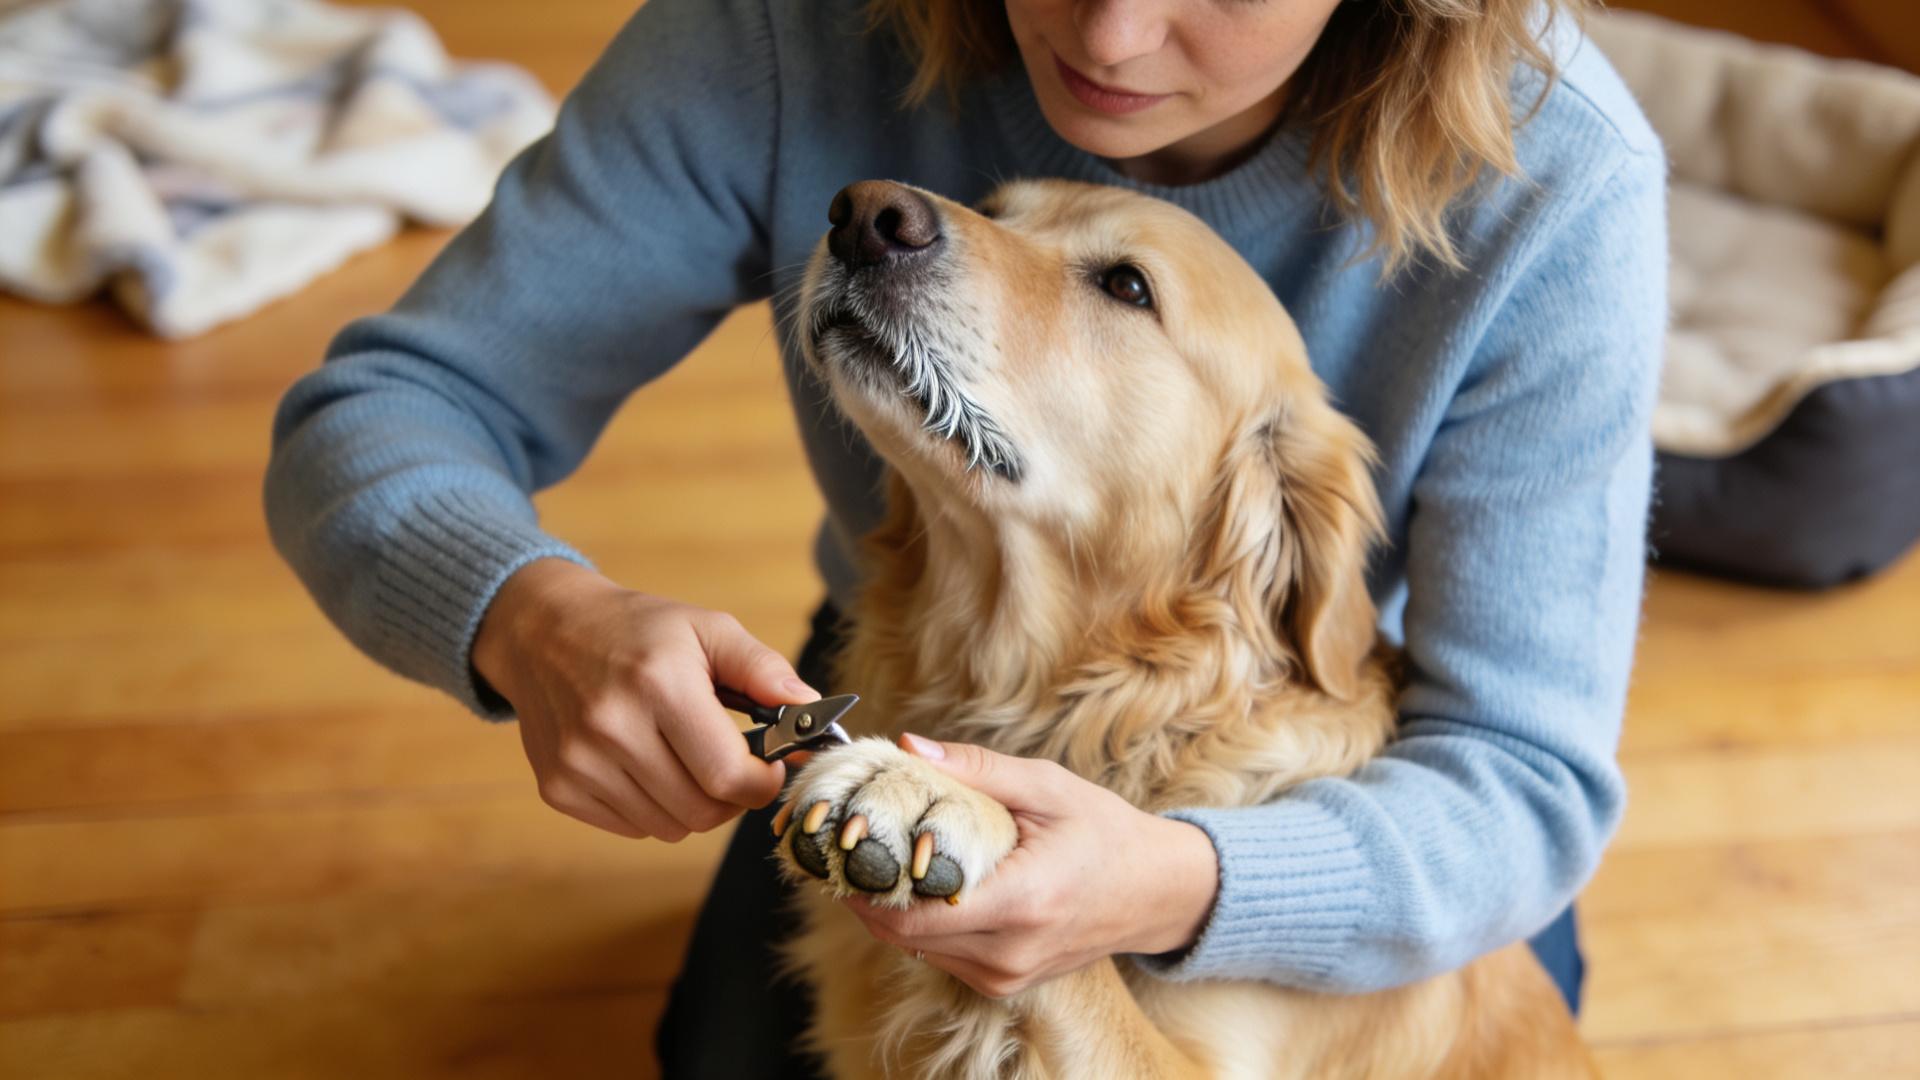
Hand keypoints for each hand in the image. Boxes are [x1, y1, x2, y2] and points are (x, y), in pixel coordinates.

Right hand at [471, 557, 817, 840]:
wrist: (542, 632)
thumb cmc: (637, 630)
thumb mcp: (706, 629)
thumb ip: (764, 669)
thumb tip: (812, 711)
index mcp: (658, 685)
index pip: (728, 775)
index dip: (762, 781)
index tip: (768, 765)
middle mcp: (612, 728)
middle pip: (702, 811)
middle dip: (732, 796)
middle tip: (732, 765)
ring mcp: (579, 763)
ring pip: (669, 827)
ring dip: (693, 804)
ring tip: (685, 758)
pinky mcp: (559, 788)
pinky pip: (632, 828)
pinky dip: (653, 808)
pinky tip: (646, 765)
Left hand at [840, 734, 1219, 998]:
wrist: (1154, 892)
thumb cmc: (1104, 832)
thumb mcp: (1047, 786)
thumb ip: (976, 769)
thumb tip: (907, 748)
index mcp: (1023, 902)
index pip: (915, 911)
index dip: (867, 880)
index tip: (844, 841)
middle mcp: (1009, 952)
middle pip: (904, 934)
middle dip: (867, 891)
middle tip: (848, 845)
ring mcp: (1005, 977)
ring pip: (916, 948)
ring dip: (890, 908)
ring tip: (878, 859)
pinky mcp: (1002, 984)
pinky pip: (941, 955)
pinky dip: (921, 922)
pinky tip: (919, 884)